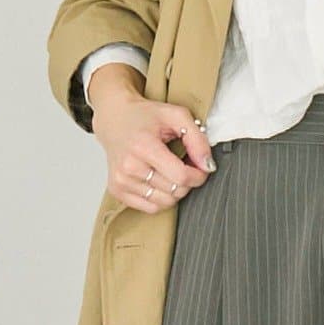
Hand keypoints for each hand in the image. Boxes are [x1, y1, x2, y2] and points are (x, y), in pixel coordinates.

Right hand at [90, 65, 215, 213]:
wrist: (114, 118)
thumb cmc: (144, 116)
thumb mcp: (176, 116)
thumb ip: (197, 140)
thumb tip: (208, 165)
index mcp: (143, 146)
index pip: (181, 176)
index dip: (198, 175)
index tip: (201, 167)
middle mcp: (129, 166)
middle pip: (175, 191)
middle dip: (188, 181)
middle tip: (184, 165)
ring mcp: (121, 181)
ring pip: (165, 202)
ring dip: (175, 190)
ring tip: (171, 171)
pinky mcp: (117, 190)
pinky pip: (151, 208)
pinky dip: (161, 198)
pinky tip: (158, 180)